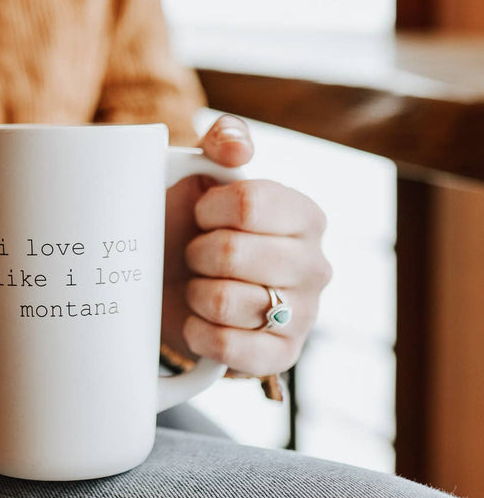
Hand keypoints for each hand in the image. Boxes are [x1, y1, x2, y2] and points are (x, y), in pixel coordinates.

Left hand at [162, 115, 330, 376]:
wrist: (180, 285)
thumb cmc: (195, 224)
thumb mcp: (204, 172)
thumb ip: (224, 141)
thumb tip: (237, 147)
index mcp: (305, 214)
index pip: (247, 202)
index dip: (206, 208)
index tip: (200, 215)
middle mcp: (317, 265)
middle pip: (231, 253)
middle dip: (196, 253)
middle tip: (197, 255)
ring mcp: (305, 315)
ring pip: (224, 301)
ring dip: (194, 294)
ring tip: (201, 287)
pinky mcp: (283, 357)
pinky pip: (228, 347)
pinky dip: (198, 333)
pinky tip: (199, 321)